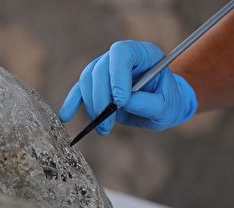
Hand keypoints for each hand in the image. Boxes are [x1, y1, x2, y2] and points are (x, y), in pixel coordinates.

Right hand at [59, 40, 198, 134]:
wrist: (161, 107)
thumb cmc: (168, 104)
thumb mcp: (167, 107)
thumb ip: (149, 104)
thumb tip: (124, 103)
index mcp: (143, 53)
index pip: (122, 53)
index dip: (117, 75)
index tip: (120, 101)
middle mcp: (121, 57)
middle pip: (100, 68)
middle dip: (101, 96)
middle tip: (107, 120)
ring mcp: (105, 68)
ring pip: (87, 80)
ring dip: (91, 105)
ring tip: (103, 128)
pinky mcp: (95, 84)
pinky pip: (79, 90)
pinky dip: (72, 103)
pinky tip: (66, 116)